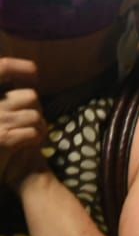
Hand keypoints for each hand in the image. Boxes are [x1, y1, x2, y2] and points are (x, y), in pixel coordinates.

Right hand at [0, 59, 46, 187]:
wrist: (4, 168)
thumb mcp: (0, 112)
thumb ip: (5, 99)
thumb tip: (25, 78)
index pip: (2, 67)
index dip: (19, 66)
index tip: (34, 70)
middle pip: (31, 96)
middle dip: (36, 109)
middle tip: (31, 122)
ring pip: (36, 115)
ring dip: (39, 126)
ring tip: (29, 135)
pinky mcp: (4, 138)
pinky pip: (35, 132)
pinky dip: (36, 139)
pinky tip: (26, 145)